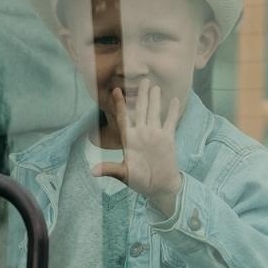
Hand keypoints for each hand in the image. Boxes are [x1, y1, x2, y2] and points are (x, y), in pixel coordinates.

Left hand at [95, 84, 182, 215]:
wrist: (159, 187)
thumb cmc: (140, 182)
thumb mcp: (124, 175)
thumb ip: (110, 169)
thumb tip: (93, 172)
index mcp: (129, 139)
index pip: (123, 118)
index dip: (120, 105)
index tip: (115, 91)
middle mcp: (142, 133)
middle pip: (140, 110)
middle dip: (141, 95)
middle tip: (142, 80)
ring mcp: (155, 135)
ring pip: (154, 112)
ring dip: (155, 99)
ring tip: (155, 86)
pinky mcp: (168, 139)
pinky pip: (170, 122)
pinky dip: (173, 111)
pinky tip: (175, 100)